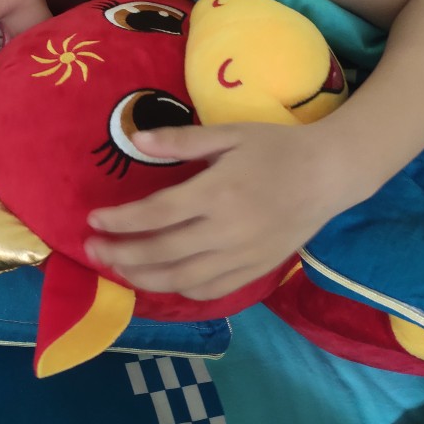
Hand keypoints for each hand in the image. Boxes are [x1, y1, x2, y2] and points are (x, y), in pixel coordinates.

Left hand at [85, 123, 364, 300]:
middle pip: (162, 253)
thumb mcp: (229, 134)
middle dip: (120, 254)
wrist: (331, 173)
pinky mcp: (257, 270)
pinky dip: (181, 289)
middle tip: (92, 249)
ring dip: (143, 278)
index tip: (92, 221)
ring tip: (117, 269)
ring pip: (182, 279)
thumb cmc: (277, 147)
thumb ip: (180, 140)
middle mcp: (228, 230)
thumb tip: (135, 140)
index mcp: (218, 193)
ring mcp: (244, 256)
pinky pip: (212, 290)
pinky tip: (161, 280)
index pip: (156, 214)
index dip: (120, 221)